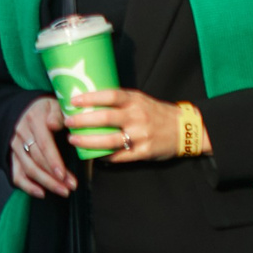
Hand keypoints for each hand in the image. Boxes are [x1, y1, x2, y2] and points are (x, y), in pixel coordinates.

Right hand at [7, 96, 76, 197]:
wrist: (26, 108)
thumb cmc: (47, 109)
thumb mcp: (55, 104)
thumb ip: (58, 114)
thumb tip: (54, 124)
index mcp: (34, 119)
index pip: (43, 143)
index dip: (53, 160)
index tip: (64, 175)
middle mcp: (21, 133)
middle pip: (36, 159)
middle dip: (54, 176)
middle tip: (71, 186)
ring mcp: (15, 145)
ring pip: (28, 168)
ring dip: (46, 182)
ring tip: (63, 191)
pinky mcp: (13, 155)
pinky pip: (16, 174)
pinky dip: (27, 186)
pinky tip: (41, 193)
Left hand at [64, 88, 199, 165]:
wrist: (184, 129)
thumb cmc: (156, 112)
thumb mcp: (140, 99)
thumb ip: (120, 101)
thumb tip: (89, 102)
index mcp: (135, 100)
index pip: (109, 95)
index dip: (90, 97)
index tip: (73, 100)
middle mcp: (137, 116)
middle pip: (105, 118)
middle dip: (82, 121)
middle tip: (67, 122)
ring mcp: (140, 135)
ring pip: (109, 140)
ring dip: (88, 141)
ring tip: (74, 140)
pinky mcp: (144, 152)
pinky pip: (119, 156)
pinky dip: (104, 157)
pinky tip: (93, 156)